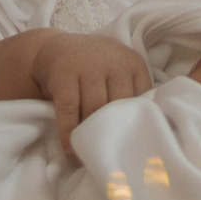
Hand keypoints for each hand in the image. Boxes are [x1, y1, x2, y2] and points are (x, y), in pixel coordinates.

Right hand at [30, 31, 151, 153]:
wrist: (57, 48)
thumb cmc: (95, 70)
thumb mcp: (119, 73)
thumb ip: (133, 95)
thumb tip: (144, 134)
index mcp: (133, 62)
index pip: (142, 99)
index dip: (137, 122)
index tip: (135, 143)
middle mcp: (113, 60)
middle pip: (118, 106)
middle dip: (113, 130)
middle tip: (110, 152)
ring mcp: (87, 64)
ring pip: (94, 108)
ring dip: (90, 132)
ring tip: (90, 151)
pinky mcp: (63, 72)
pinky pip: (69, 108)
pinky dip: (68, 130)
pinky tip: (69, 146)